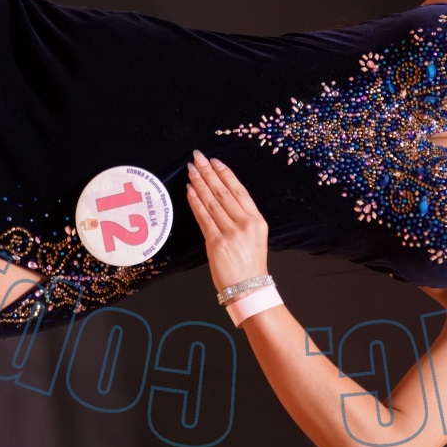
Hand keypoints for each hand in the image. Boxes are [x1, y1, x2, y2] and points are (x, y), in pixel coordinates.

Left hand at [186, 150, 269, 291]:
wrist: (248, 288)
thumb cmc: (250, 263)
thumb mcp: (255, 236)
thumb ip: (243, 217)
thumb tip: (223, 196)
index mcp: (257, 220)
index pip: (239, 190)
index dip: (225, 173)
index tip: (214, 161)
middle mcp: (245, 223)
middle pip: (223, 192)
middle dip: (208, 172)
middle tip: (197, 158)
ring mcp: (230, 233)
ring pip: (212, 202)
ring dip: (199, 184)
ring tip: (191, 171)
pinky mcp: (216, 243)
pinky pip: (203, 218)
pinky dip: (195, 202)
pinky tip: (190, 191)